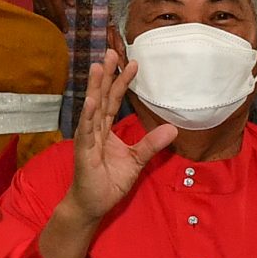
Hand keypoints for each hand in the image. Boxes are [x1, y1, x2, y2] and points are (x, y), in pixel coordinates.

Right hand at [28, 0, 71, 29]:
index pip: (59, 13)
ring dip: (47, 21)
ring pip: (42, 13)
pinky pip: (36, 7)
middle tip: (59, 32)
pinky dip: (39, 14)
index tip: (65, 30)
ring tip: (51, 27)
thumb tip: (71, 5)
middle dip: (55, 24)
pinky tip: (41, 17)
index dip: (62, 22)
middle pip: (50, 15)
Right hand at [61, 53, 177, 225]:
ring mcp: (87, 139)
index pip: (114, 101)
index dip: (122, 82)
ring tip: (97, 67)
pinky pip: (86, 131)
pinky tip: (91, 100)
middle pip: (101, 97)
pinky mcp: (83, 152)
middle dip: (106, 75)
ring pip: (91, 109)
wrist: (92, 205)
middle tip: (111, 52)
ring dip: (94, 88)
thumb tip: (173, 129)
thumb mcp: (136, 161)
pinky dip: (87, 116)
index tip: (133, 63)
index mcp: (105, 130)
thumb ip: (151, 144)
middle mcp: (94, 130)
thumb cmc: (107, 183)